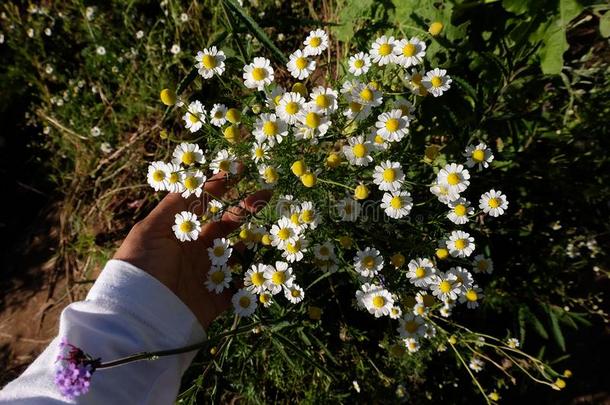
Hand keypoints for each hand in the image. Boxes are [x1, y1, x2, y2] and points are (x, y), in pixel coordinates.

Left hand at [113, 171, 270, 328]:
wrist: (137, 319)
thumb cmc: (141, 269)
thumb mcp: (151, 231)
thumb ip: (174, 205)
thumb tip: (196, 177)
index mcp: (178, 233)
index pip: (203, 204)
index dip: (221, 186)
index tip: (240, 169)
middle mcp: (194, 251)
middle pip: (225, 226)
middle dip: (245, 210)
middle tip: (266, 196)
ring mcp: (206, 274)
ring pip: (236, 255)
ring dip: (252, 244)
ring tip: (267, 232)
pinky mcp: (215, 300)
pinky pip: (239, 288)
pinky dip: (252, 280)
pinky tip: (263, 267)